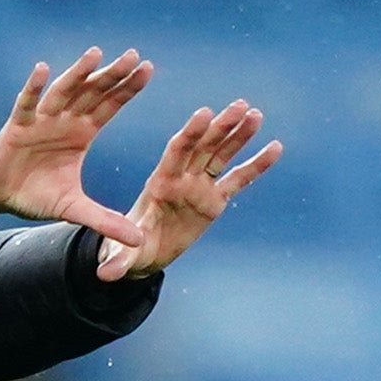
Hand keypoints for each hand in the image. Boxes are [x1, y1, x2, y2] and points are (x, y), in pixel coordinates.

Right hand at [0, 48, 153, 245]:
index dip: (128, 89)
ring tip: (96, 53)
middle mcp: (64, 120)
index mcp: (81, 133)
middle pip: (92, 92)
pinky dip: (34, 87)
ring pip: (63, 91)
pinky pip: (26, 103)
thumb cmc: (33, 195)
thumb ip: (105, 222)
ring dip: (78, 73)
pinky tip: (43, 68)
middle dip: (112, 74)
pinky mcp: (17, 126)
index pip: (109, 105)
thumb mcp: (74, 210)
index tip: (148, 69)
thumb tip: (138, 241)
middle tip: (134, 55)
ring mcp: (41, 120)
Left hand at [94, 100, 283, 280]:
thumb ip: (119, 259)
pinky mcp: (215, 200)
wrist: (143, 250)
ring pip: (221, 156)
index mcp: (160, 183)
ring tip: (256, 114)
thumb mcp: (124, 255)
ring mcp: (200, 187)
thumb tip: (106, 275)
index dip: (190, 133)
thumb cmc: (130, 249)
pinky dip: (256, 165)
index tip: (205, 114)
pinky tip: (275, 148)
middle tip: (239, 106)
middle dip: (221, 126)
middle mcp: (182, 179)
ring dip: (239, 136)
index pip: (177, 152)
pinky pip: (238, 180)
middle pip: (203, 146)